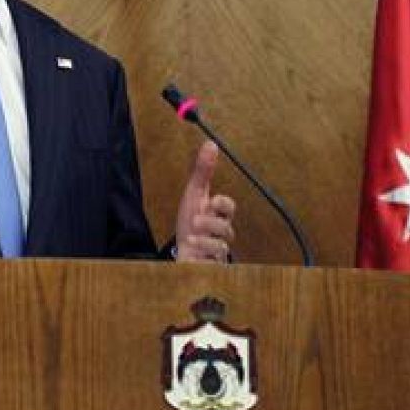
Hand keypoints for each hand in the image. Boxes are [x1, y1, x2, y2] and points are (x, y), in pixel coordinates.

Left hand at [173, 141, 236, 263]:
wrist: (180, 250)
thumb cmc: (190, 221)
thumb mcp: (194, 194)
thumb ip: (203, 171)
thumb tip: (211, 143)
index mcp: (217, 214)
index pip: (228, 207)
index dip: (223, 204)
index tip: (212, 200)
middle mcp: (219, 233)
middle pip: (227, 228)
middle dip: (213, 223)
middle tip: (197, 220)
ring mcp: (215, 250)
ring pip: (221, 247)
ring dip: (205, 241)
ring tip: (191, 235)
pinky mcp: (209, 265)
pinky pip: (213, 264)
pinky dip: (202, 256)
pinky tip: (190, 249)